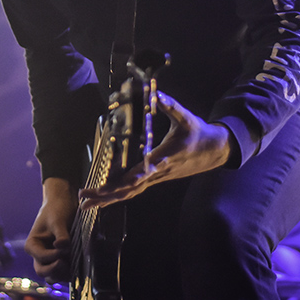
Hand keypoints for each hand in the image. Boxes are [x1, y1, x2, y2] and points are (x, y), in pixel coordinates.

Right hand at [24, 177, 76, 281]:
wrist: (64, 203)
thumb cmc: (57, 209)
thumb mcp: (58, 220)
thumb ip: (61, 235)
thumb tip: (62, 247)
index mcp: (32, 245)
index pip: (41, 257)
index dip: (53, 256)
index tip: (65, 249)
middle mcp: (38, 254)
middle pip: (42, 271)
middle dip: (55, 269)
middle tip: (67, 263)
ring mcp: (49, 259)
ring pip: (52, 276)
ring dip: (62, 274)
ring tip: (73, 265)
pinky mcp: (60, 260)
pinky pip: (62, 273)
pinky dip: (68, 272)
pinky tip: (77, 265)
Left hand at [78, 91, 230, 208]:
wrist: (214, 151)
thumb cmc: (198, 133)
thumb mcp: (186, 118)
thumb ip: (171, 106)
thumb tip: (156, 94)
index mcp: (165, 157)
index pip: (147, 170)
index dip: (132, 177)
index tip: (116, 184)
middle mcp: (158, 172)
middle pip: (130, 187)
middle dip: (107, 194)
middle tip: (84, 198)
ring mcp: (156, 178)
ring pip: (130, 192)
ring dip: (107, 199)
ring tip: (85, 205)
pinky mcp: (155, 179)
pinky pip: (134, 190)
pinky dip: (117, 196)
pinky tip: (103, 200)